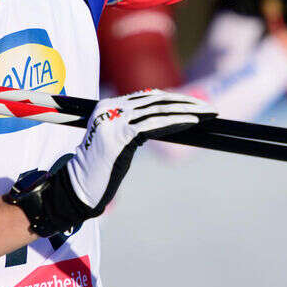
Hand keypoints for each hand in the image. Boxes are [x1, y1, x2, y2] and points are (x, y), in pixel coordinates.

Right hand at [3, 90, 215, 236]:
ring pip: (158, 109)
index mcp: (107, 106)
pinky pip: (154, 124)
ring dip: (188, 111)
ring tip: (208, 114)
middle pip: (156, 99)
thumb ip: (134, 129)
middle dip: (186, 102)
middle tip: (210, 109)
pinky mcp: (118, 134)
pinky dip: (176, 121)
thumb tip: (164, 123)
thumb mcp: (118, 144)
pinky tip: (193, 122)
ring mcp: (112, 119)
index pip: (148, 96)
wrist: (76, 190)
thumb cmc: (98, 173)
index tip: (196, 105)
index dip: (175, 99)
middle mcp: (109, 107)